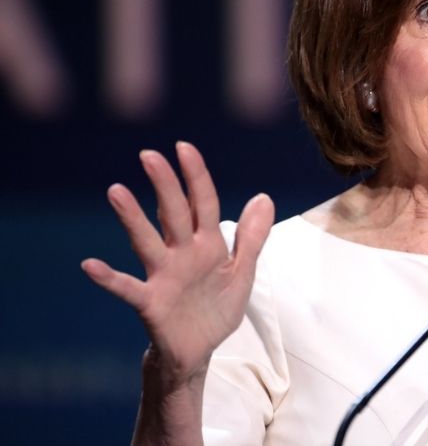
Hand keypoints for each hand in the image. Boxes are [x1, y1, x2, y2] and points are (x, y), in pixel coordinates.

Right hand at [81, 141, 273, 387]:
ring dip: (132, 218)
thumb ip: (252, 237)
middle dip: (165, 185)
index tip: (183, 147)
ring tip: (116, 191)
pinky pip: (128, 287)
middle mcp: (182, 254)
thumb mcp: (242, 272)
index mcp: (208, 245)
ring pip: (147, 241)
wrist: (200, 351)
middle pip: (173, 214)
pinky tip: (90, 264)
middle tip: (149, 155)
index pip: (202, 203)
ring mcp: (164, 276)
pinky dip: (109, 277)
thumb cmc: (217, 308)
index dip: (196, 177)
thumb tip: (264, 197)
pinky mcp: (151, 302)